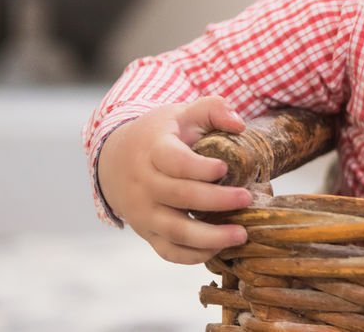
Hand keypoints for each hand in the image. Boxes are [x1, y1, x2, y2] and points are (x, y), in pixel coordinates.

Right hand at [97, 96, 251, 263]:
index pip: (174, 162)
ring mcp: (143, 212)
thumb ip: (213, 108)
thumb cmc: (161, 134)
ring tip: (242, 234)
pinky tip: (219, 248)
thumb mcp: (183, 113)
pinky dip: (193, 255)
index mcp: (153, 151)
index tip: (224, 168)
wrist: (116, 159)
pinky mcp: (146, 232)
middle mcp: (144, 184)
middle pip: (180, 197)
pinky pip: (168, 251)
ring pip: (175, 230)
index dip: (200, 167)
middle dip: (216, 201)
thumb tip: (239, 125)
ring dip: (210, 236)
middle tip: (247, 198)